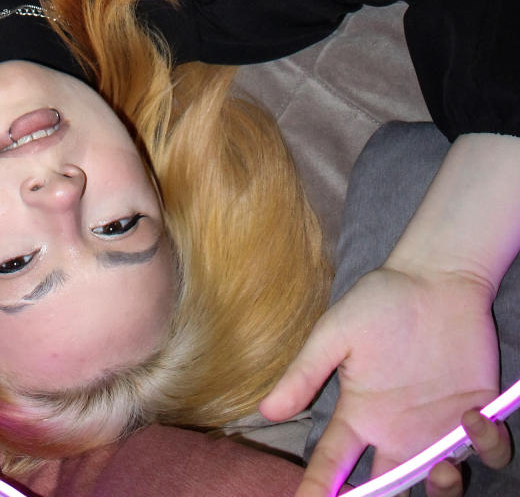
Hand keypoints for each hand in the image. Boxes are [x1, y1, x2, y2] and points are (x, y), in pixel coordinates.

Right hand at [259, 264, 500, 496]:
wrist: (435, 277)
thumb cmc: (380, 300)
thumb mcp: (336, 332)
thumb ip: (305, 373)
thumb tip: (266, 411)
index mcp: (360, 415)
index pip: (332, 464)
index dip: (318, 490)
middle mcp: (397, 432)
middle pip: (389, 490)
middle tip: (390, 494)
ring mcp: (437, 427)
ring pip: (440, 485)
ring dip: (443, 488)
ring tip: (443, 467)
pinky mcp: (475, 414)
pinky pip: (486, 451)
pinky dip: (486, 446)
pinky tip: (472, 417)